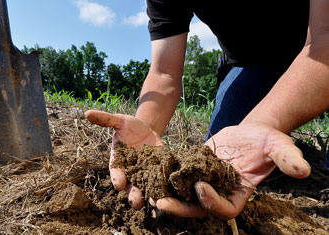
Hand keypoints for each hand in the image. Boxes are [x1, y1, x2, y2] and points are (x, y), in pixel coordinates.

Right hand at [85, 110, 163, 208]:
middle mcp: (131, 171)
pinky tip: (169, 193)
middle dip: (133, 195)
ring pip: (146, 189)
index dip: (117, 178)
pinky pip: (160, 183)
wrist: (146, 129)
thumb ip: (106, 120)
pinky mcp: (158, 172)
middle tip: (136, 202)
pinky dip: (164, 188)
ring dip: (149, 196)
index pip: (116, 172)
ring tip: (153, 202)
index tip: (119, 184)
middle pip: (131, 187)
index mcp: (119, 161)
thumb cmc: (129, 126)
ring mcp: (145, 173)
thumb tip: (87, 113)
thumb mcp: (119, 121)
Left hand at [156, 123, 310, 218]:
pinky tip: (150, 173)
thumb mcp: (279, 147)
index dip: (211, 203)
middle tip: (161, 203)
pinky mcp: (194, 169)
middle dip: (181, 208)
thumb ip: (287, 158)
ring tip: (149, 193)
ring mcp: (206, 181)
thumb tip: (302, 170)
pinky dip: (165, 177)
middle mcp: (220, 192)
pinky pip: (178, 177)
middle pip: (199, 208)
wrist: (250, 131)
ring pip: (184, 196)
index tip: (200, 186)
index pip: (224, 209)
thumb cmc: (266, 141)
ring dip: (168, 196)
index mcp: (239, 193)